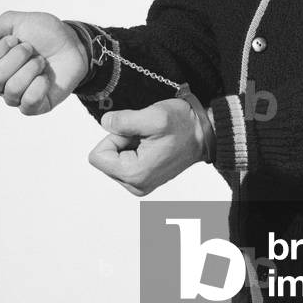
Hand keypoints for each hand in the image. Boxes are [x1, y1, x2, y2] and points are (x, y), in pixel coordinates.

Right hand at [0, 10, 89, 114]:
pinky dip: (39, 85)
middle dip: (18, 56)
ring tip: (41, 61)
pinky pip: (28, 103)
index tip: (14, 38)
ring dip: (31, 69)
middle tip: (30, 48)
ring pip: (12, 90)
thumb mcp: (16, 21)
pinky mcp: (34, 106)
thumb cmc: (43, 33)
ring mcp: (15, 96)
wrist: (73, 43)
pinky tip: (45, 77)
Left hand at [88, 99, 204, 195]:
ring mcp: (139, 184)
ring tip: (151, 139)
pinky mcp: (143, 180)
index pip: (98, 156)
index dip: (114, 137)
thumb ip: (124, 120)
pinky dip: (135, 150)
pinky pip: (125, 163)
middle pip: (106, 159)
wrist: (205, 134)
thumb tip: (105, 122)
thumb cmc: (184, 126)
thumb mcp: (154, 116)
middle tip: (146, 135)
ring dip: (128, 145)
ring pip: (115, 160)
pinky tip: (152, 145)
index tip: (135, 133)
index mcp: (134, 174)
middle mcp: (135, 185)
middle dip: (122, 141)